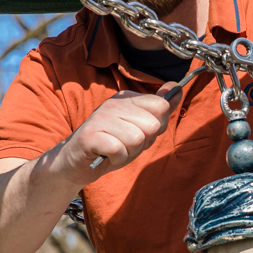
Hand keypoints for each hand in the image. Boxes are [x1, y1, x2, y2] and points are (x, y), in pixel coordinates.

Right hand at [44, 89, 176, 182]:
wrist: (76, 163)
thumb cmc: (110, 145)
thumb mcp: (138, 127)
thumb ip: (158, 109)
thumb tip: (176, 89)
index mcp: (125, 98)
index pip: (161, 106)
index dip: (157, 127)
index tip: (140, 132)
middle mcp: (113, 104)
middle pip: (152, 124)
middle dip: (143, 143)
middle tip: (126, 144)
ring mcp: (100, 119)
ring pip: (137, 139)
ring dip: (130, 152)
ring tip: (115, 150)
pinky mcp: (90, 136)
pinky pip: (119, 150)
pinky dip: (117, 159)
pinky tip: (107, 156)